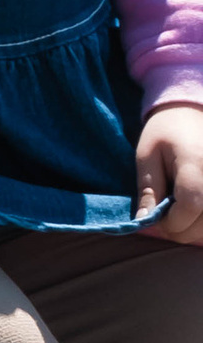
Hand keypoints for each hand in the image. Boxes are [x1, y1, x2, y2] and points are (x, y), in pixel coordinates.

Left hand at [137, 100, 202, 242]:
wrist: (189, 113)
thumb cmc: (164, 131)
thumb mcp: (147, 155)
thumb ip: (148, 189)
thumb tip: (144, 221)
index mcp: (195, 162)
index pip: (190, 205)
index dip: (173, 222)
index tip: (158, 220)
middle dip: (181, 229)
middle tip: (164, 219)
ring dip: (194, 228)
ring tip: (177, 212)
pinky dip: (202, 221)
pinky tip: (191, 210)